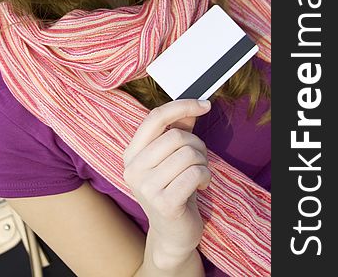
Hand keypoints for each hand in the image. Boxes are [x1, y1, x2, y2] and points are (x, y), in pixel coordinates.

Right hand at [123, 99, 211, 260]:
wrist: (172, 233)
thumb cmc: (173, 188)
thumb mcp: (172, 157)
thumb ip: (179, 129)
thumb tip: (194, 105)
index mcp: (132, 153)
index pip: (155, 117)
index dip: (182, 106)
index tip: (204, 104)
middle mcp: (133, 169)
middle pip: (176, 136)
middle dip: (197, 144)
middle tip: (201, 158)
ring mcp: (146, 188)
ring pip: (188, 154)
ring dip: (203, 162)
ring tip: (200, 173)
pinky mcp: (163, 204)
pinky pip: (195, 173)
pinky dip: (206, 176)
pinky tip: (201, 186)